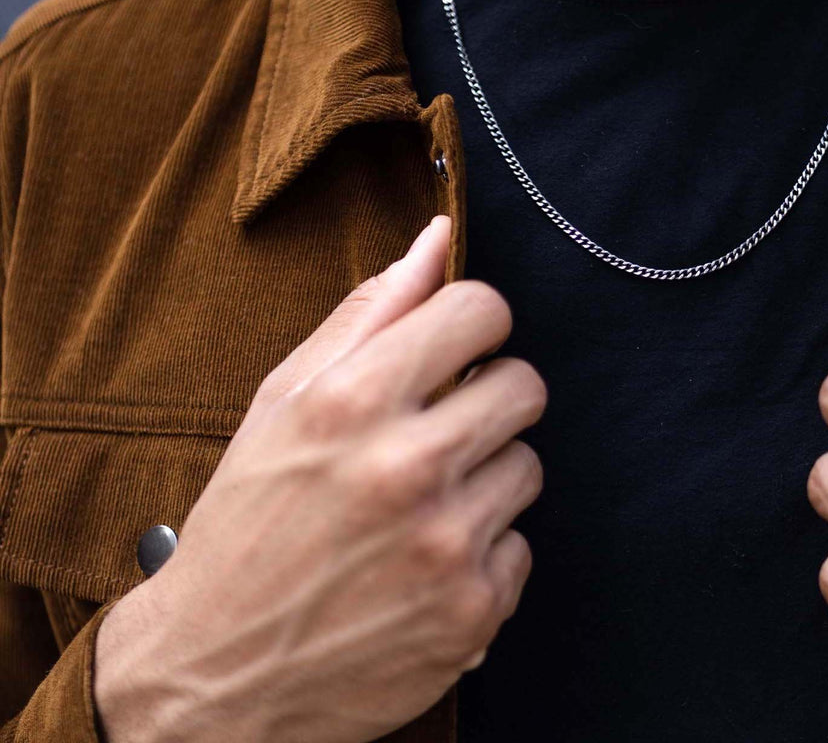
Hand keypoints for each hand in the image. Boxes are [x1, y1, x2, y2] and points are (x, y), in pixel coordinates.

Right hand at [94, 216, 546, 742]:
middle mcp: (407, 467)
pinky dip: (482, 551)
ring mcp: (446, 543)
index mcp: (354, 401)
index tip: (457, 349)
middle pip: (525, 385)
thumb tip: (437, 237)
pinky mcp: (473, 610)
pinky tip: (425, 563)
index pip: (483, 310)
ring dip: (485, 476)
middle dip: (488, 397)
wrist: (216, 672)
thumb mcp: (285, 401)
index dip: (474, 323)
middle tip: (440, 428)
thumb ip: (370, 311)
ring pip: (528, 465)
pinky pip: (522, 545)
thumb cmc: (249, 519)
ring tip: (421, 503)